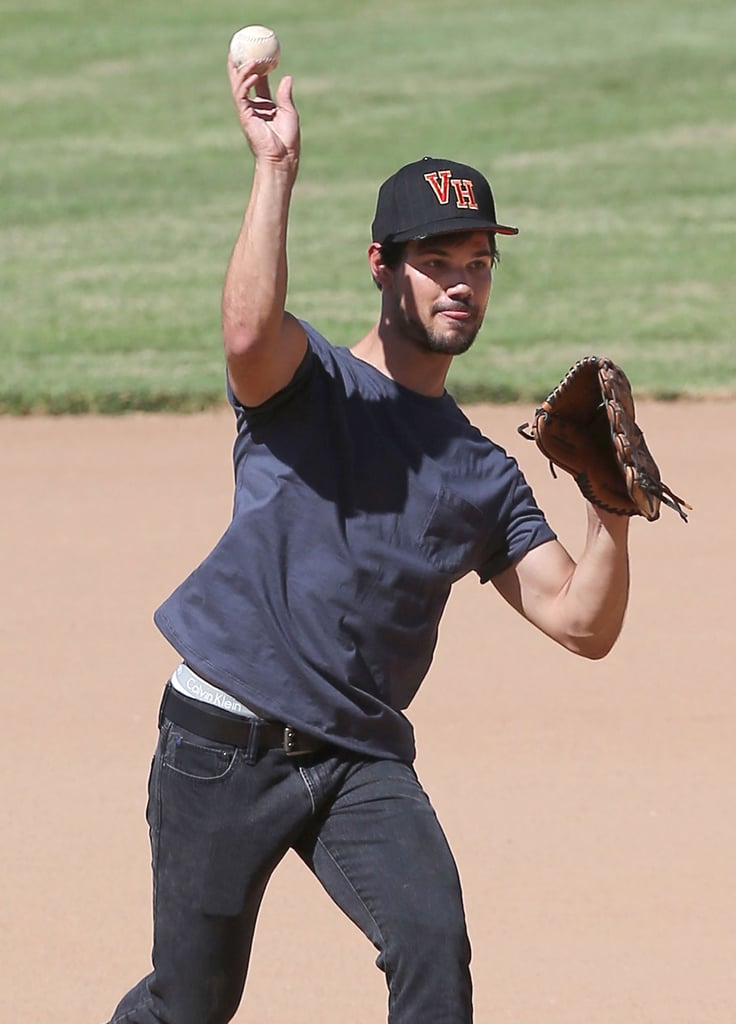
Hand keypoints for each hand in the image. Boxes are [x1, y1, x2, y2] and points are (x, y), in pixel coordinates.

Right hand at [227, 57, 299, 171]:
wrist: (282, 158)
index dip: (258, 68)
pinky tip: (253, 74)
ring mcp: (247, 111)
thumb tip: (287, 77)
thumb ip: (285, 95)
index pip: (258, 83)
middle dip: (242, 65)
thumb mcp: (289, 113)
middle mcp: (253, 107)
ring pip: (240, 85)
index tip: (261, 53)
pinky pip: (242, 95)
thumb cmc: (288, 141)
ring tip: (252, 58)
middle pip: (244, 81)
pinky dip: (246, 83)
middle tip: (244, 49)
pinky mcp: (245, 116)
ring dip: (244, 71)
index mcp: (264, 107)